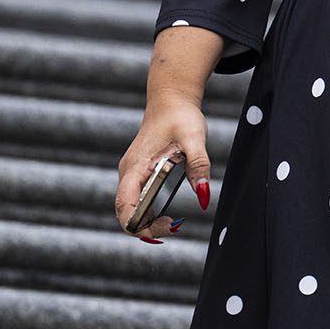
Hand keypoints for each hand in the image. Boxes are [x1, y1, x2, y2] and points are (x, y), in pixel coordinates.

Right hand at [114, 95, 211, 242]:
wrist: (171, 99)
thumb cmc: (180, 115)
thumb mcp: (194, 138)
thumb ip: (198, 166)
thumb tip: (204, 196)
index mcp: (135, 167)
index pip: (125, 207)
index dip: (139, 226)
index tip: (165, 228)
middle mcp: (128, 173)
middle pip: (125, 212)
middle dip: (146, 227)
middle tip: (175, 226)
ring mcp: (131, 173)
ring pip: (129, 208)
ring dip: (147, 221)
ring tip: (174, 222)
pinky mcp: (137, 173)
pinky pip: (136, 199)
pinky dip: (148, 211)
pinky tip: (166, 213)